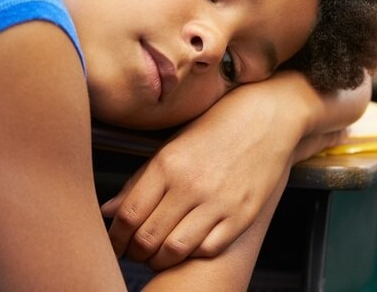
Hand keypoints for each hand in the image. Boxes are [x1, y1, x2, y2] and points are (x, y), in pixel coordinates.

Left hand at [102, 70, 363, 270]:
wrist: (268, 117)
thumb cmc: (216, 126)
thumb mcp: (173, 145)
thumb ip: (140, 180)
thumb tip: (108, 210)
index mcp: (167, 164)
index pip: (128, 215)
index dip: (115, 238)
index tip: (115, 243)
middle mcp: (190, 185)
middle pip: (147, 238)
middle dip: (134, 252)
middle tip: (133, 252)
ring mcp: (217, 202)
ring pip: (175, 250)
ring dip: (160, 259)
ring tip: (158, 254)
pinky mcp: (241, 215)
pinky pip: (208, 249)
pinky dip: (193, 253)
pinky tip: (190, 244)